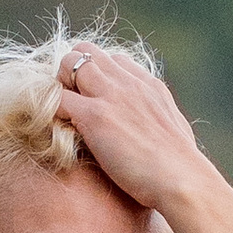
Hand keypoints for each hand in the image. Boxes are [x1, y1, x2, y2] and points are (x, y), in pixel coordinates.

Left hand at [50, 46, 214, 218]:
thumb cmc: (182, 168)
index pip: (114, 59)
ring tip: (62, 114)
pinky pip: (56, 98)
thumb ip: (158, 120)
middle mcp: (128, 82)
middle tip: (71, 103)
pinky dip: (49, 110)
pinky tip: (56, 130)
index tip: (93, 99)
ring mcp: (110, 96)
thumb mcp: (175, 130)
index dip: (98, 75)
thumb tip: (154, 130)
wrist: (184, 179)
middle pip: (86, 52)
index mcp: (149, 85)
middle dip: (71, 72)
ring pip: (68, 64)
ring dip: (58, 84)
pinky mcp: (94, 116)